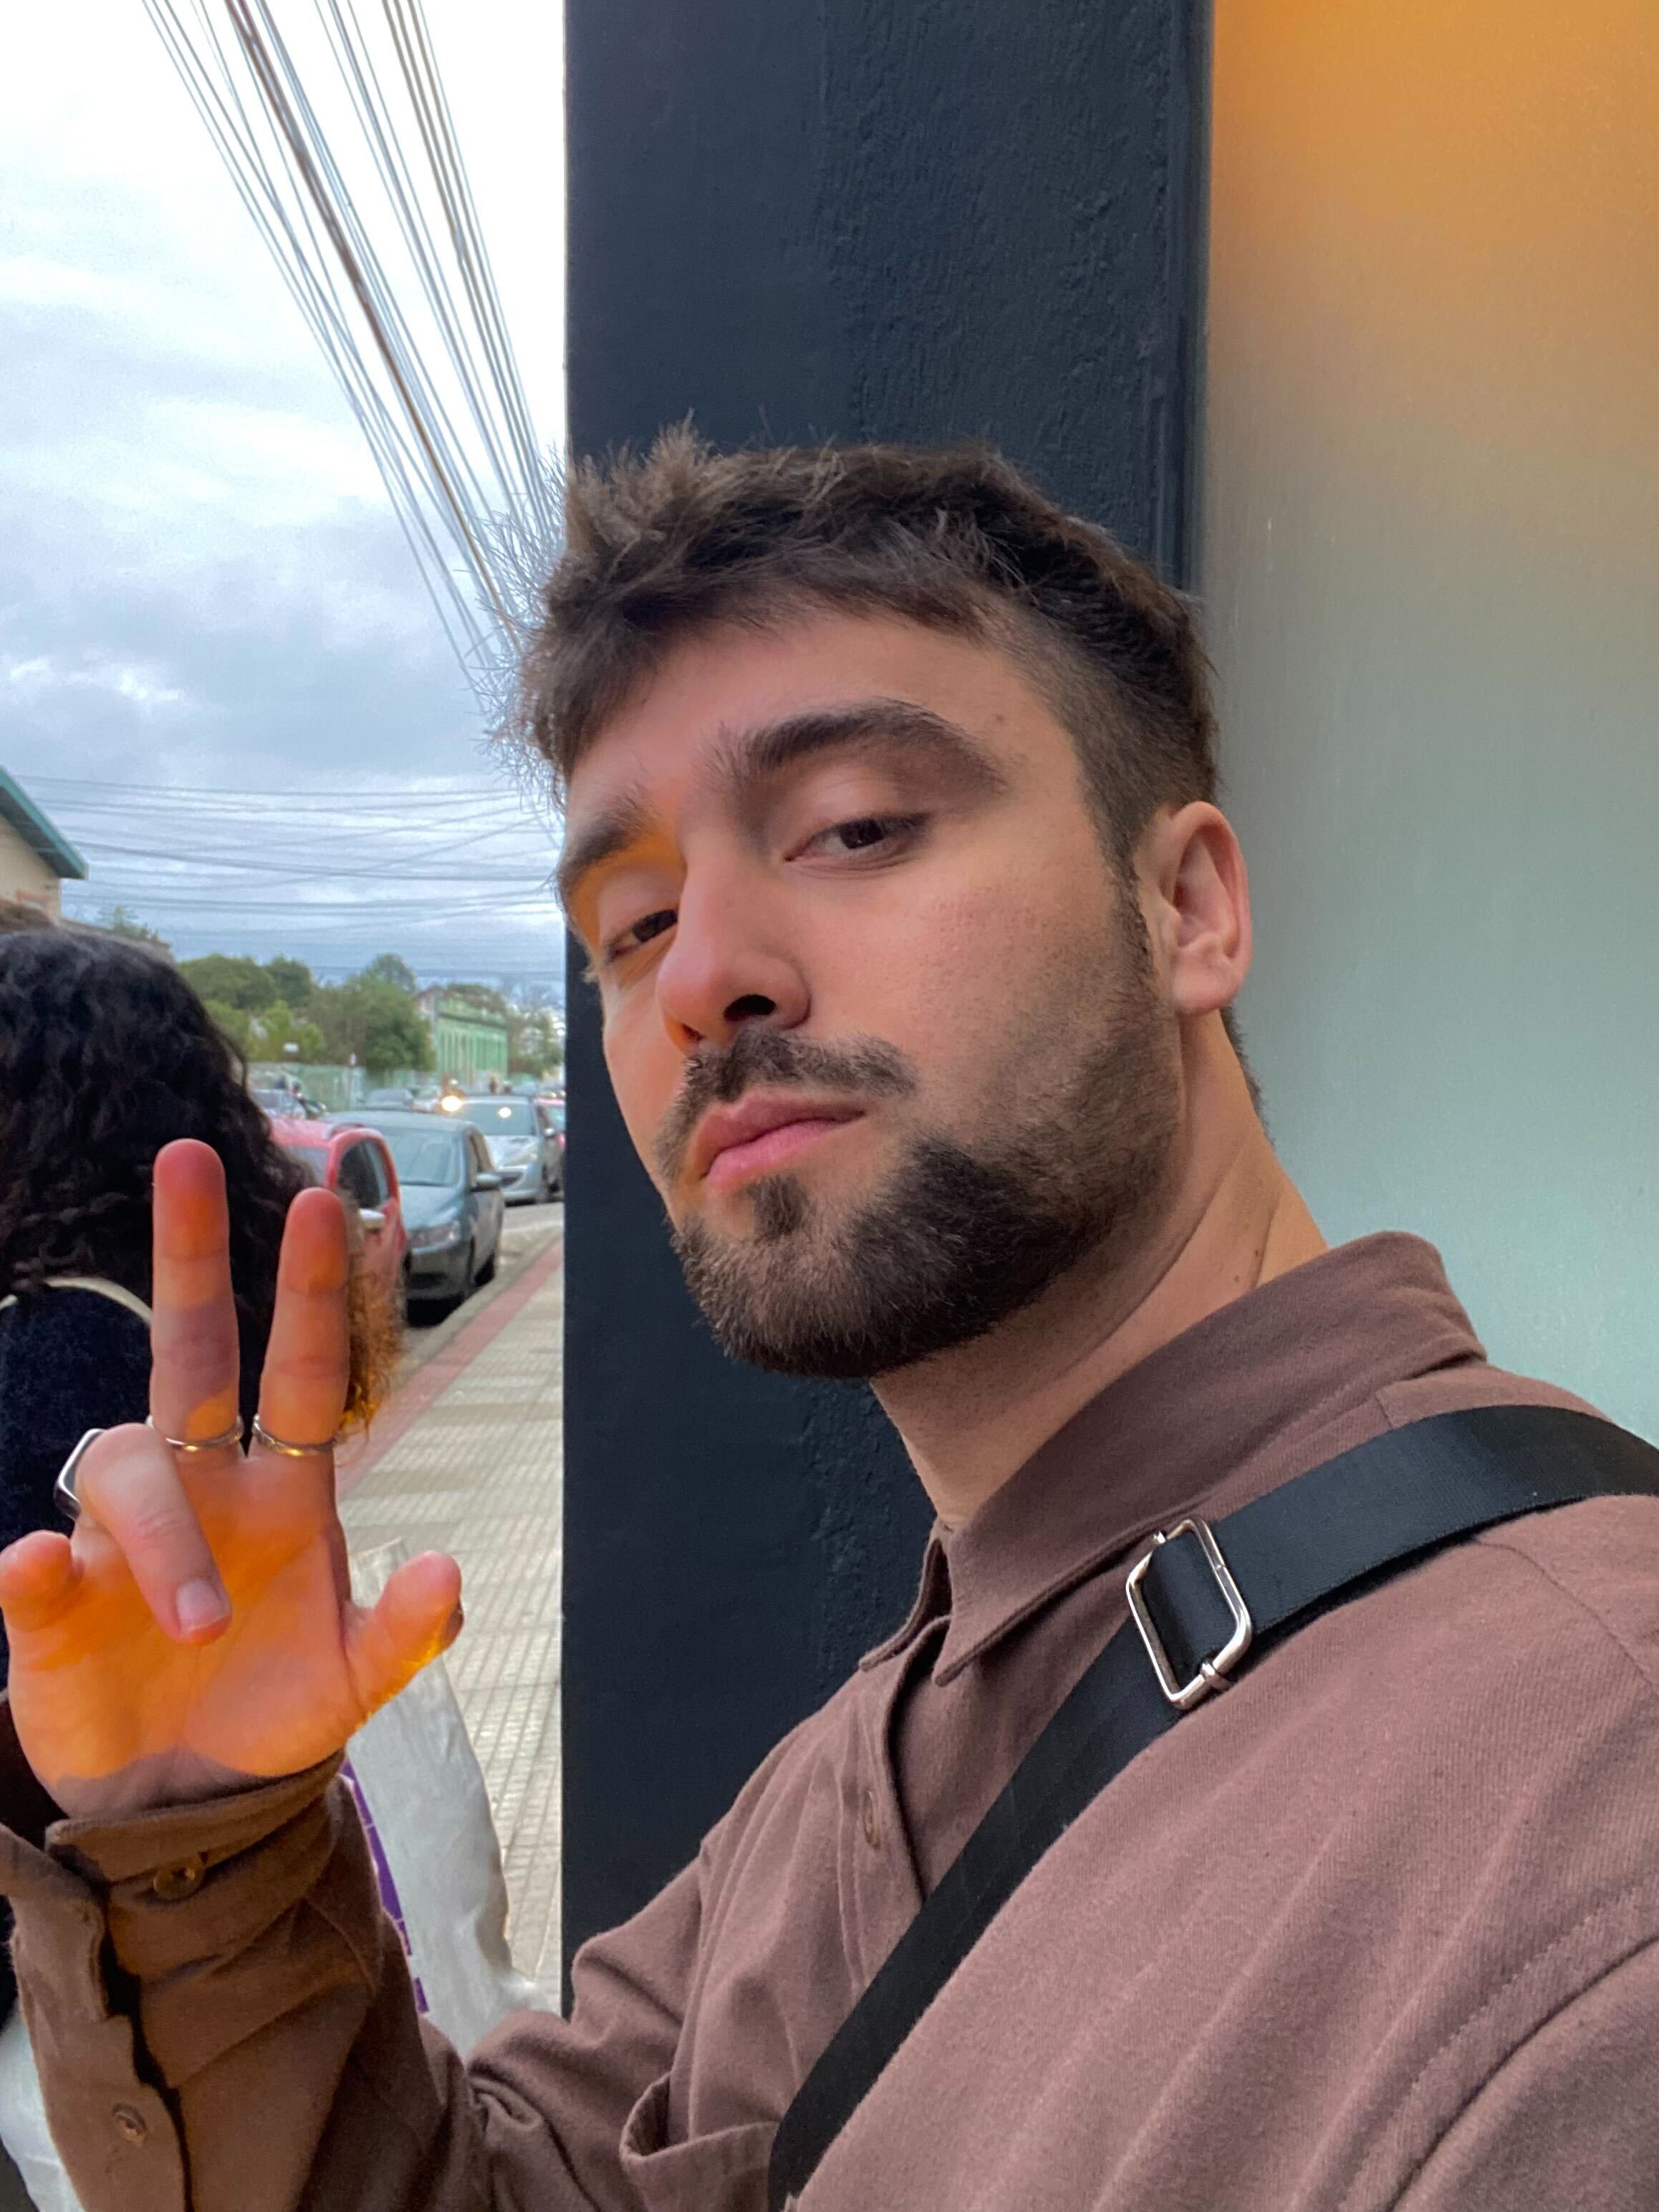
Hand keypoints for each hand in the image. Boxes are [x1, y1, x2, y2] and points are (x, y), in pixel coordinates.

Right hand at [0, 1140, 462, 1817]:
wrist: (187, 1800)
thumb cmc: (274, 1711)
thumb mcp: (355, 1682)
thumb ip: (407, 1634)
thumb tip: (444, 1569)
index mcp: (285, 1493)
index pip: (304, 1374)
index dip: (313, 1293)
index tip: (324, 1200)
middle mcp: (202, 1489)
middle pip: (191, 1348)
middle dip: (191, 1253)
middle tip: (189, 1154)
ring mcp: (120, 1539)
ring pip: (127, 1473)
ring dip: (164, 1540)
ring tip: (204, 1622)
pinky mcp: (50, 1608)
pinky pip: (30, 1567)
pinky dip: (31, 1567)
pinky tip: (39, 1569)